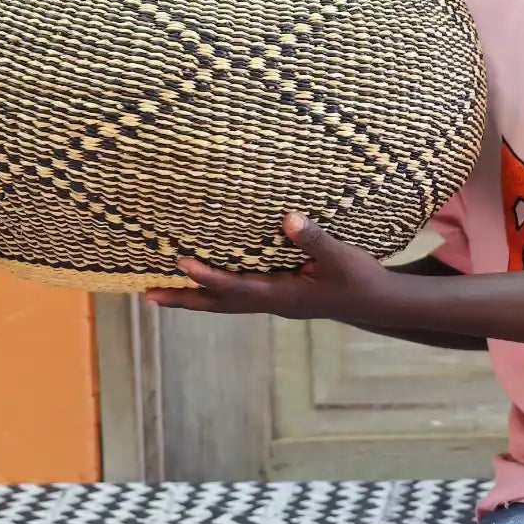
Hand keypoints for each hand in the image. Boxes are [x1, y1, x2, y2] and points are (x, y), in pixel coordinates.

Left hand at [144, 212, 395, 323]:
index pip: (238, 288)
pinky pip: (236, 296)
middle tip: (148, 297)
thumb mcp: (341, 257)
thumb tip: (289, 218)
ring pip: (225, 303)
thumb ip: (315, 239)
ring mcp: (273, 302)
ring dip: (193, 298)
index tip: (183, 263)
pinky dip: (213, 291)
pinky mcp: (277, 296)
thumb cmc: (359, 279)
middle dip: (184, 300)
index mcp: (283, 295)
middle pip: (219, 304)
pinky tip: (201, 281)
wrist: (375, 304)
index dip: (210, 277)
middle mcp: (272, 303)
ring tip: (159, 293)